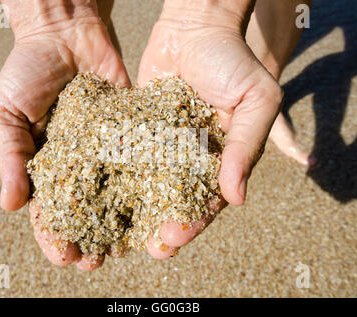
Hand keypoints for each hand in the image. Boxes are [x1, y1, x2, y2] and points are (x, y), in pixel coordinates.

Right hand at [0, 0, 128, 269]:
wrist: (65, 34)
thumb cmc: (26, 71)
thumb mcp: (4, 112)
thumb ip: (8, 157)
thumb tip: (9, 205)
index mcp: (46, 165)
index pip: (48, 209)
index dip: (54, 235)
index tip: (63, 255)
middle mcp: (79, 164)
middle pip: (86, 210)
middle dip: (90, 238)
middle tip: (97, 261)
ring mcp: (106, 151)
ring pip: (116, 194)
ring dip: (119, 223)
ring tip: (125, 248)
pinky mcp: (131, 133)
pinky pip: (139, 162)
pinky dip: (145, 184)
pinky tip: (152, 206)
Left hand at [138, 0, 283, 257]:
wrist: (196, 27)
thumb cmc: (232, 60)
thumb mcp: (255, 100)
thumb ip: (247, 147)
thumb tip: (236, 198)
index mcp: (222, 159)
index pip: (209, 199)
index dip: (193, 222)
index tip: (174, 238)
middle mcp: (192, 158)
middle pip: (176, 201)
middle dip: (163, 226)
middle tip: (149, 249)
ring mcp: (164, 146)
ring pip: (150, 187)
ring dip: (137, 212)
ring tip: (120, 235)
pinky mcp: (140, 131)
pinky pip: (129, 158)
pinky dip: (117, 177)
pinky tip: (101, 196)